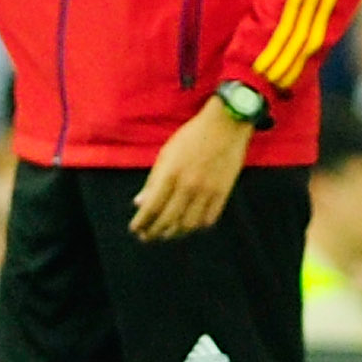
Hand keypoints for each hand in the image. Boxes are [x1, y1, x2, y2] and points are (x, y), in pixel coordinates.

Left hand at [129, 98, 253, 241]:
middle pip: (168, 219)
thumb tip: (139, 203)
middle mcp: (188, 185)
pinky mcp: (223, 192)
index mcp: (170, 174)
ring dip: (176, 232)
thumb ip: (153, 181)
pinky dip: (198, 225)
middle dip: (155, 232)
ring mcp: (207, 190)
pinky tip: (190, 224)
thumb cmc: (192, 136)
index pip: (152, 207)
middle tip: (149, 236)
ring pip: (189, 224)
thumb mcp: (167, 154)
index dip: (142, 222)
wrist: (225, 125)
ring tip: (168, 233)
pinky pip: (209, 218)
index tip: (136, 229)